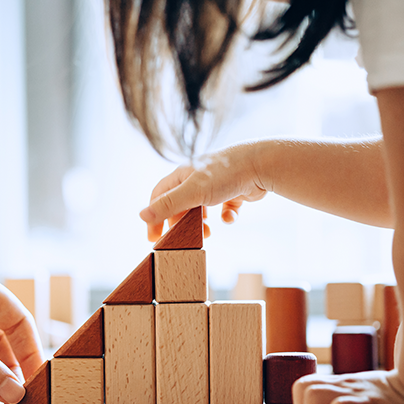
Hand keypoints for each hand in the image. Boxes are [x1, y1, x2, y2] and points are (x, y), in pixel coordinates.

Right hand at [139, 143, 267, 240]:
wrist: (262, 164)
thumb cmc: (226, 173)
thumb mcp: (192, 192)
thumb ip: (168, 205)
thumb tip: (142, 216)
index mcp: (183, 175)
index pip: (159, 196)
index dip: (154, 217)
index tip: (154, 237)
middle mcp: (198, 178)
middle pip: (180, 205)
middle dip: (181, 223)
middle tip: (184, 239)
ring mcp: (217, 185)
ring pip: (202, 208)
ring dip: (202, 223)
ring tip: (208, 233)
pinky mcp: (234, 191)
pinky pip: (225, 208)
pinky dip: (226, 216)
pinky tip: (230, 218)